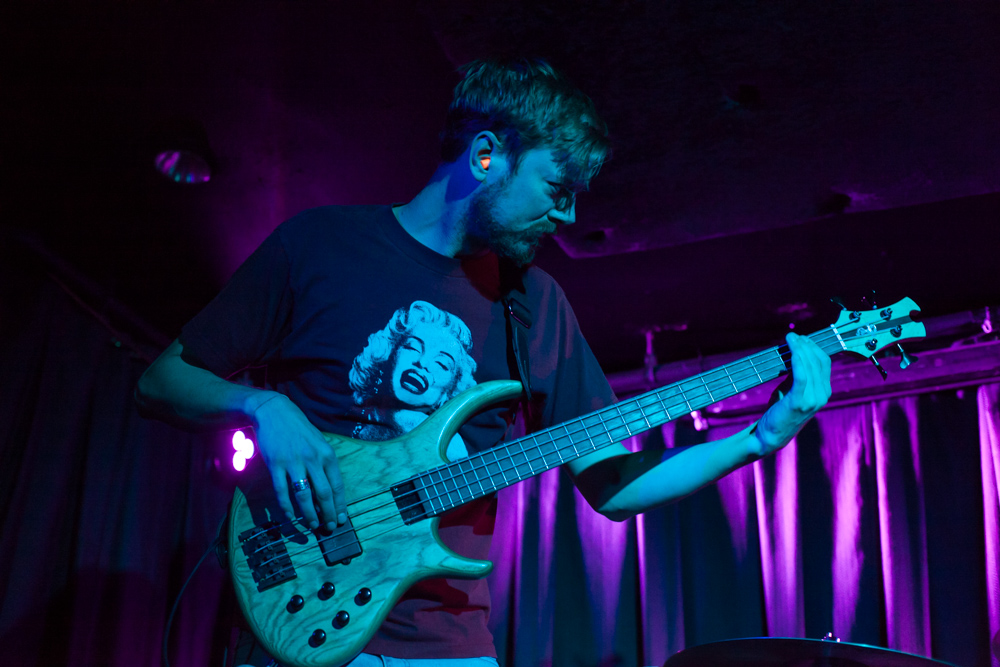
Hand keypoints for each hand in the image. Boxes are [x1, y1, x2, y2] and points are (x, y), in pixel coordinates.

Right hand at [250, 393, 346, 530]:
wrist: (274, 412)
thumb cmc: (300, 430)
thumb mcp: (318, 443)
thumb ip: (324, 465)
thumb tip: (329, 492)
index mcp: (327, 454)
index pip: (337, 485)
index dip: (339, 505)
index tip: (341, 519)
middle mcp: (313, 459)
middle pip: (323, 493)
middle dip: (327, 514)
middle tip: (328, 528)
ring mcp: (294, 462)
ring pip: (304, 495)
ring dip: (308, 514)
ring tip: (312, 525)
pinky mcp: (275, 464)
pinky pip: (282, 491)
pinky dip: (287, 506)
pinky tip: (291, 516)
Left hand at [751, 332, 831, 456]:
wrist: (769, 436)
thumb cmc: (779, 412)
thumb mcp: (791, 391)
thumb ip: (797, 375)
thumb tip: (796, 353)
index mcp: (823, 393)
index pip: (824, 363)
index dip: (813, 347)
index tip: (800, 338)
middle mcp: (822, 396)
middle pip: (819, 361)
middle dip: (806, 345)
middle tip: (793, 336)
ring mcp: (813, 399)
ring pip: (810, 365)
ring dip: (800, 348)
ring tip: (790, 338)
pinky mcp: (799, 401)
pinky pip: (801, 373)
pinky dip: (796, 357)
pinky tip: (790, 348)